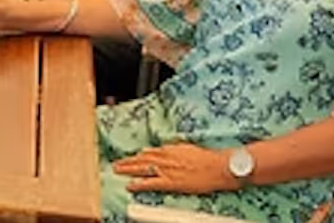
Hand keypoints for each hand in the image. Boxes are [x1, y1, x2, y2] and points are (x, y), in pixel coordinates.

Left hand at [115, 143, 239, 194]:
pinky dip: (139, 184)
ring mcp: (166, 170)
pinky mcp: (170, 182)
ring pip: (142, 168)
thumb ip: (176, 149)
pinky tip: (130, 186)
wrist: (217, 167)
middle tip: (116, 163)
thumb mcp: (188, 148)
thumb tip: (167, 148)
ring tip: (117, 170)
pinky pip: (150, 183)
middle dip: (128, 161)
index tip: (133, 156)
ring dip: (128, 169)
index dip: (140, 155)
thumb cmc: (207, 158)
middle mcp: (165, 158)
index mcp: (171, 149)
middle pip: (142, 159)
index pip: (151, 152)